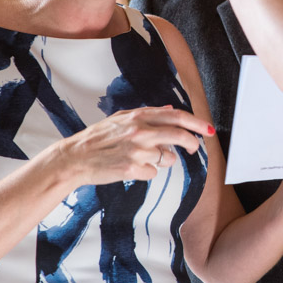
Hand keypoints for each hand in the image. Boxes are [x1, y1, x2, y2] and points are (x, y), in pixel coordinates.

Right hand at [52, 105, 215, 186]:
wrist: (74, 158)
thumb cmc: (97, 138)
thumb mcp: (121, 118)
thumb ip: (146, 114)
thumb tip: (170, 109)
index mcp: (138, 116)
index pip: (176, 116)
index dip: (195, 123)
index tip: (207, 129)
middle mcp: (139, 131)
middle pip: (179, 135)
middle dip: (192, 142)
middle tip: (194, 147)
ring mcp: (136, 151)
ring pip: (168, 158)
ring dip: (162, 160)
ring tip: (144, 158)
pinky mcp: (132, 169)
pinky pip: (153, 173)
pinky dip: (147, 172)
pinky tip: (131, 168)